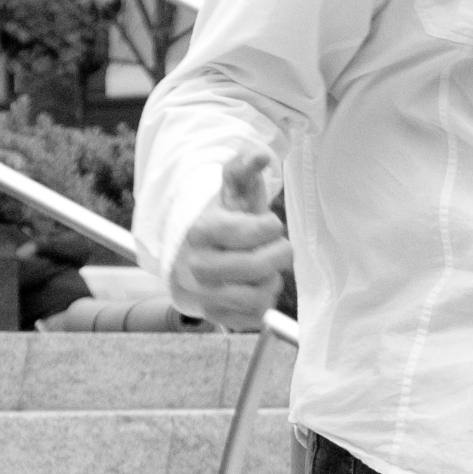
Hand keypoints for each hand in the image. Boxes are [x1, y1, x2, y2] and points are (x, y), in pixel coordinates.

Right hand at [171, 152, 290, 331]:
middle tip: (275, 247)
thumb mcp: (235, 193)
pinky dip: (263, 302)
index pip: (246, 231)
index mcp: (200, 231)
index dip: (268, 227)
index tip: (269, 224)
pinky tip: (254, 287)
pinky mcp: (215, 317)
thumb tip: (259, 155)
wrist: (203, 255)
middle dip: (276, 254)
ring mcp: (203, 295)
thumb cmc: (228, 221)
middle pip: (254, 267)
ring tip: (263, 269)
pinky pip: (253, 316)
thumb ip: (244, 170)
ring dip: (270, 280)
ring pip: (256, 296)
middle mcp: (195, 266)